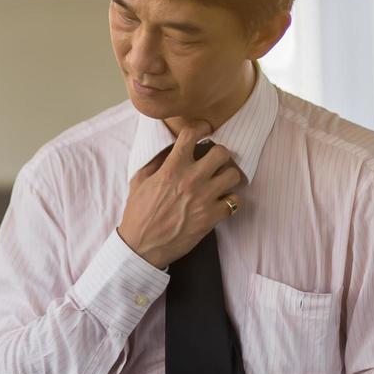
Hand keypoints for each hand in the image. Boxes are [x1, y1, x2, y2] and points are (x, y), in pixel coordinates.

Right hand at [117, 119, 243, 268]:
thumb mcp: (138, 182)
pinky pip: (235, 202)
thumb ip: (155, 163)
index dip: (200, 127)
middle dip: (220, 155)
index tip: (204, 130)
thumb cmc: (138, 214)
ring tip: (221, 182)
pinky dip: (230, 201)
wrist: (142, 246)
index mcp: (172, 168)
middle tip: (215, 161)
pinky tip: (222, 202)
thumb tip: (168, 149)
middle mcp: (191, 179)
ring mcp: (204, 198)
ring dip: (228, 177)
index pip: (192, 134)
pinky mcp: (212, 217)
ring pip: (233, 175)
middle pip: (222, 153)